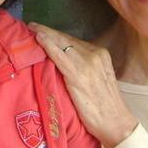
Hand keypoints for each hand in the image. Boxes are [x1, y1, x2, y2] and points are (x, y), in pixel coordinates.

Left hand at [29, 22, 137, 147]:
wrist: (116, 123)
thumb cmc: (105, 106)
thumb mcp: (98, 79)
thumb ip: (84, 67)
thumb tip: (64, 61)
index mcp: (100, 54)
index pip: (73, 40)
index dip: (56, 35)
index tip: (43, 30)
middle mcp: (95, 54)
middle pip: (66, 39)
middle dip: (48, 31)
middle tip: (32, 25)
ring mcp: (87, 64)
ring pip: (61, 44)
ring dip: (44, 34)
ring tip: (31, 29)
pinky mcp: (78, 76)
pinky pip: (59, 56)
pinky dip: (47, 45)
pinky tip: (37, 38)